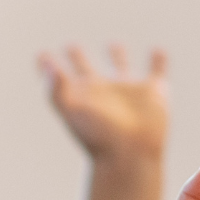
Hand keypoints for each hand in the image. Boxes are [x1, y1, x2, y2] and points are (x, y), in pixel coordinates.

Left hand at [40, 46, 167, 164]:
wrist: (130, 155)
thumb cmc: (98, 136)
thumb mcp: (72, 110)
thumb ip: (55, 88)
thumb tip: (45, 63)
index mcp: (79, 95)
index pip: (59, 77)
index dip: (49, 66)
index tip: (40, 55)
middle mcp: (101, 91)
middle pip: (87, 69)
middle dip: (78, 57)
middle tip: (70, 45)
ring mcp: (127, 90)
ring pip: (121, 66)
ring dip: (117, 56)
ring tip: (113, 44)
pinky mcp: (153, 92)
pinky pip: (157, 70)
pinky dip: (159, 60)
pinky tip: (158, 51)